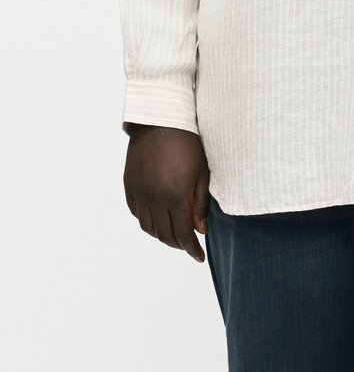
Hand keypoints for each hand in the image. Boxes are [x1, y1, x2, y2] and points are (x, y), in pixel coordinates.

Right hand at [123, 123, 210, 262]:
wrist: (161, 119)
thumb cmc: (188, 142)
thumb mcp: (202, 171)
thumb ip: (200, 203)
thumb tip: (201, 230)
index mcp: (175, 196)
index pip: (183, 234)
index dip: (192, 249)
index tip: (199, 256)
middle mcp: (154, 198)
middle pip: (164, 235)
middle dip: (178, 244)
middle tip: (189, 244)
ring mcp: (139, 192)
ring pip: (148, 227)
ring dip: (162, 235)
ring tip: (174, 232)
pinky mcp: (129, 185)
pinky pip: (137, 213)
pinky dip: (147, 221)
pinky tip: (158, 217)